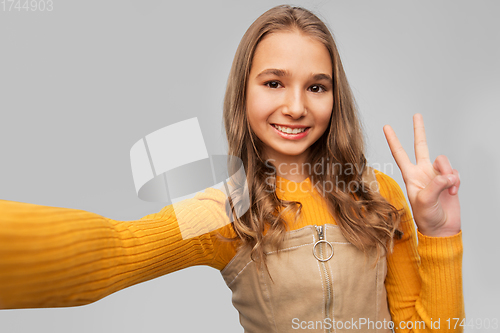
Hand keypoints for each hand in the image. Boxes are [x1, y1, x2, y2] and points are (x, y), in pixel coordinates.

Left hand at [383, 113, 460, 236]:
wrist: (442, 228)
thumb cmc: (427, 218)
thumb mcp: (425, 202)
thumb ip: (435, 185)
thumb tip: (447, 175)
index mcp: (410, 176)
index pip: (399, 154)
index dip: (393, 140)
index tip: (386, 127)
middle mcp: (422, 172)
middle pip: (421, 146)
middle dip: (419, 131)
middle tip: (416, 115)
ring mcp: (436, 175)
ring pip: (443, 161)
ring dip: (448, 173)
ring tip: (449, 188)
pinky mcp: (450, 179)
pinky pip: (455, 172)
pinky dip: (456, 181)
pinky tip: (453, 192)